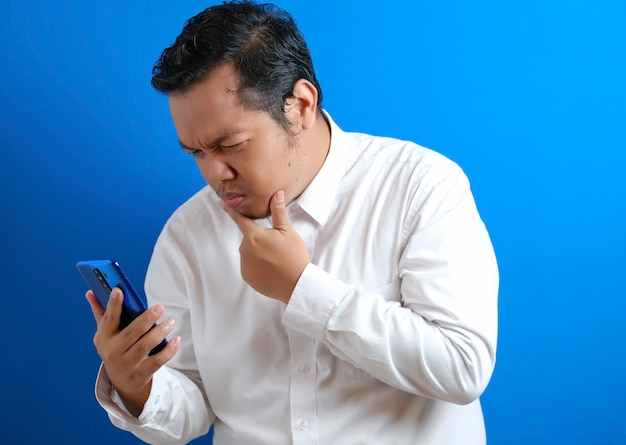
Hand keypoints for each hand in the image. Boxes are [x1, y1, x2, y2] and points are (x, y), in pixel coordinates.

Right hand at [86, 287, 179, 414]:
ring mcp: (127, 364)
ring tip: (171, 322)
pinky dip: (169, 350)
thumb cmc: (115, 349)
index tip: (119, 290)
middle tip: (160, 308)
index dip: (113, 305)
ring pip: (145, 346)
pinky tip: (176, 340)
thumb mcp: (105, 334)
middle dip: (146, 319)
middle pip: (131, 333)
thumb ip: (101, 312)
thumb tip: (91, 292)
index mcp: (104, 338)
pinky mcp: (141, 374)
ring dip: (160, 332)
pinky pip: (157, 361)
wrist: (121, 381)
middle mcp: (113, 352)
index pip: (108, 319)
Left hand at [221, 190, 309, 302]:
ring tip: (276, 259)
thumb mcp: (288, 231)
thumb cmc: (294, 255)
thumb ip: (278, 212)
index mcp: (254, 236)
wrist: (296, 284)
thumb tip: (276, 194)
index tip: (222, 204)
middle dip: (259, 238)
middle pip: (249, 238)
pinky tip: (271, 268)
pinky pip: (249, 266)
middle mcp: (245, 250)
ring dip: (258, 252)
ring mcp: (244, 265)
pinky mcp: (247, 277)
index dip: (232, 211)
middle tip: (276, 245)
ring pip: (249, 252)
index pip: (240, 219)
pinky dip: (258, 265)